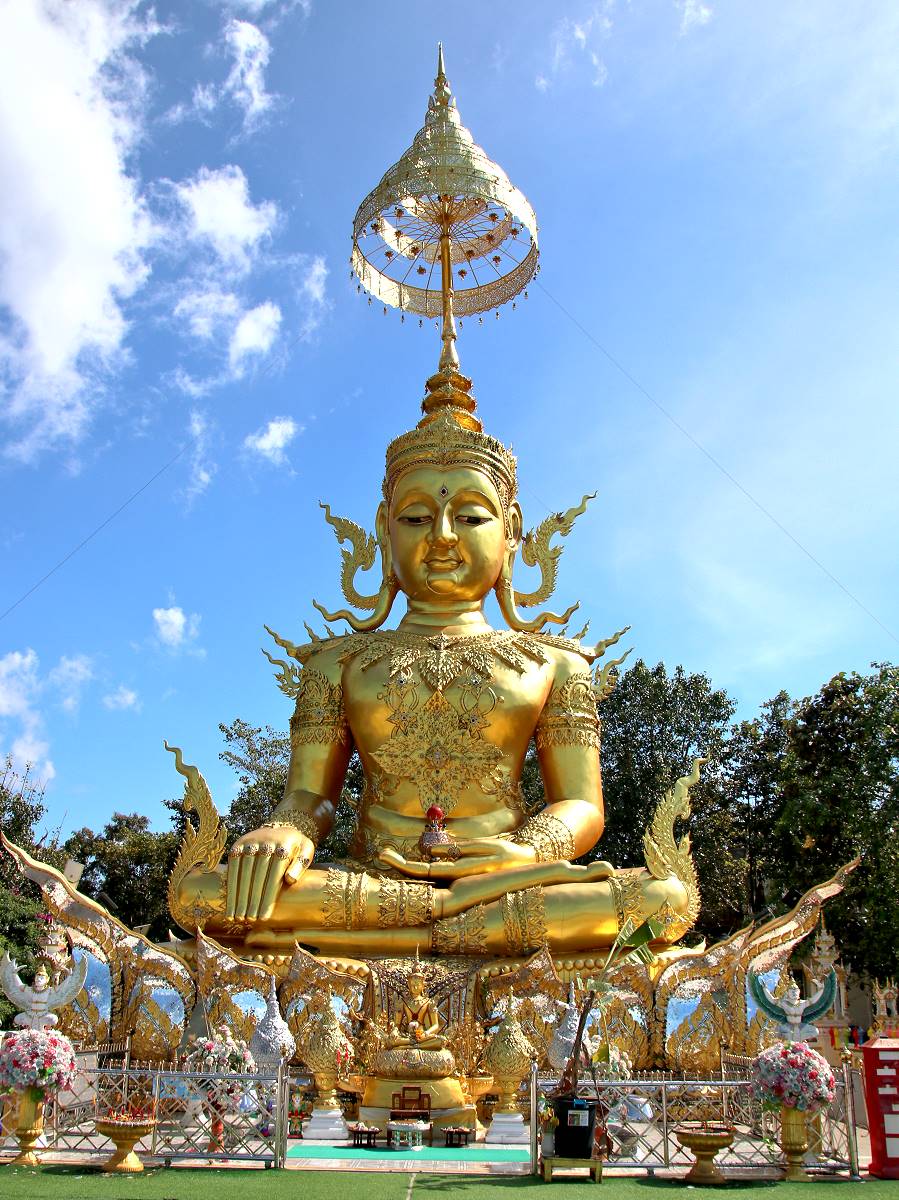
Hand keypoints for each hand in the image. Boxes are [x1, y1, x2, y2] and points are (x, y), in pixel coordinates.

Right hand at [226, 823, 313, 920]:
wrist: (282, 827)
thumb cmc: (295, 847)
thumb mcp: (306, 850)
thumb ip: (301, 864)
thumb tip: (290, 880)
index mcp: (284, 845)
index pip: (274, 875)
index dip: (267, 898)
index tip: (263, 917)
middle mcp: (265, 842)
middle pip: (257, 876)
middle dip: (252, 901)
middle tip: (249, 920)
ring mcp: (250, 843)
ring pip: (243, 873)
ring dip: (239, 896)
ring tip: (237, 917)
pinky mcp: (238, 845)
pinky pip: (233, 867)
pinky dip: (231, 886)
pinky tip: (230, 902)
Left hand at [378, 837, 536, 880]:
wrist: (527, 866)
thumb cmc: (507, 853)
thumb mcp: (486, 847)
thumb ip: (460, 849)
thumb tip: (429, 850)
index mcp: (463, 877)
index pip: (427, 873)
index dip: (406, 866)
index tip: (388, 856)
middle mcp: (457, 884)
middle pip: (421, 876)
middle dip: (400, 866)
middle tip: (381, 854)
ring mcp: (456, 884)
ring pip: (426, 878)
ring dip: (406, 868)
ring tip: (387, 856)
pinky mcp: (458, 881)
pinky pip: (435, 876)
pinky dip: (421, 868)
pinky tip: (407, 862)